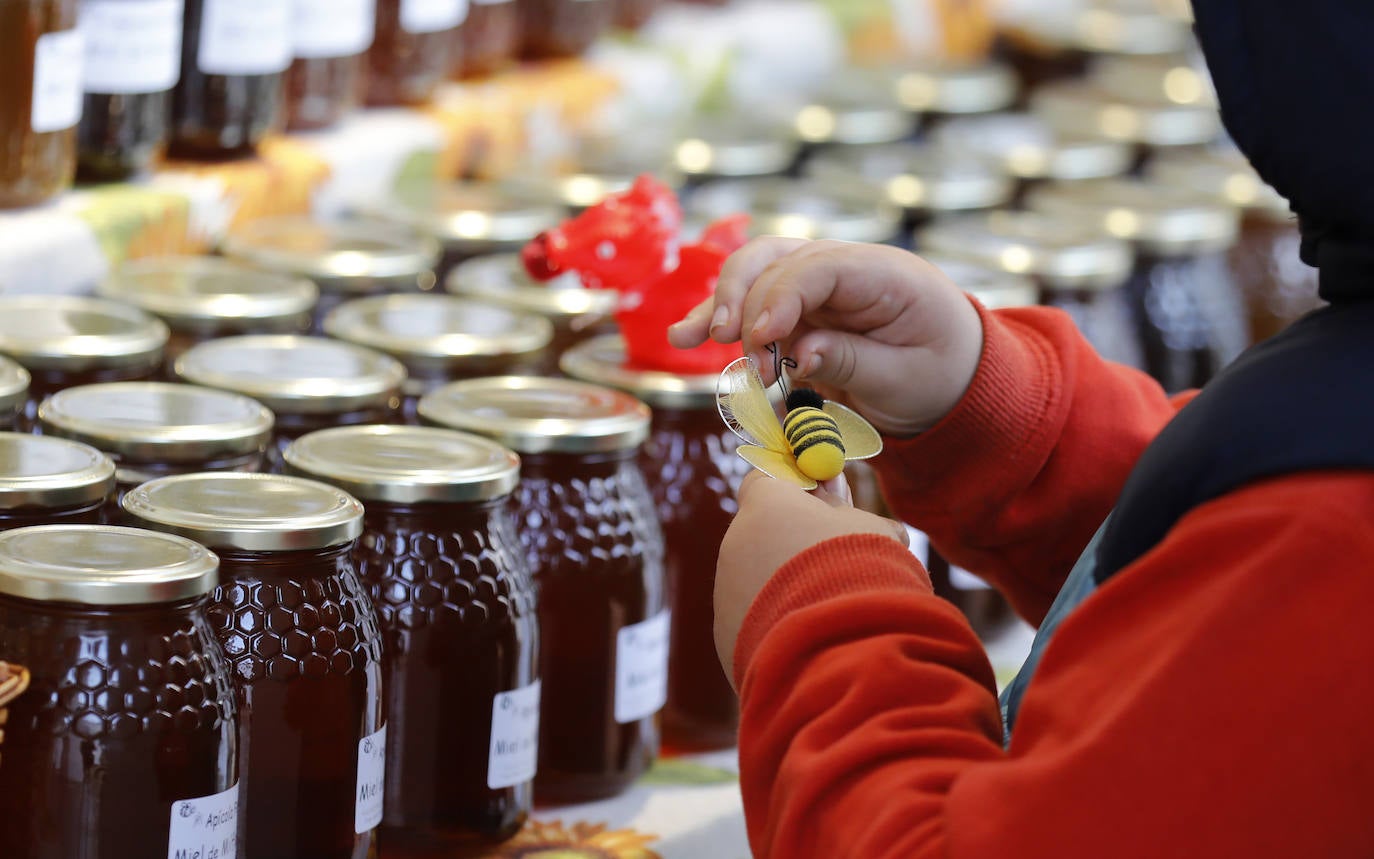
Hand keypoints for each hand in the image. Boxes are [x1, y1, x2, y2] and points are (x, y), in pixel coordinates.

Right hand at [669, 239, 982, 435]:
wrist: (952, 377)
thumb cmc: (940, 374)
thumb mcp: (907, 378)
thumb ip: (854, 361)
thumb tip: (799, 356)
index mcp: (884, 274)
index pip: (820, 267)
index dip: (782, 296)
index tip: (760, 338)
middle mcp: (844, 268)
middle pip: (777, 258)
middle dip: (744, 298)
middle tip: (731, 343)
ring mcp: (817, 287)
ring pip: (755, 276)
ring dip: (721, 306)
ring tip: (687, 339)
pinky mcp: (798, 311)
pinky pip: (753, 308)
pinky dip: (722, 321)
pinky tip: (685, 337)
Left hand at [715, 471, 909, 685]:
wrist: (842, 661)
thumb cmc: (862, 578)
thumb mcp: (871, 530)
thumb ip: (845, 511)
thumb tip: (834, 502)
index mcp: (764, 505)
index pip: (766, 479)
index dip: (797, 489)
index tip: (828, 499)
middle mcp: (735, 546)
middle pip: (763, 534)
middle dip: (796, 544)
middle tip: (841, 562)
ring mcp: (726, 596)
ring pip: (759, 582)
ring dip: (790, 590)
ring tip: (834, 612)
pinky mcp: (727, 642)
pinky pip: (756, 623)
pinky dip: (781, 628)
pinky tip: (818, 644)